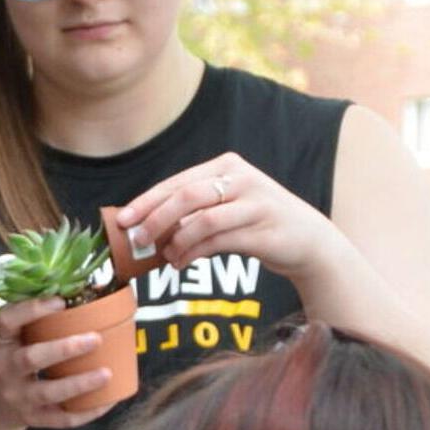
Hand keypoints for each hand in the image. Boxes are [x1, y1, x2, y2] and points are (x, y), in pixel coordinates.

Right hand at [0, 295, 124, 429]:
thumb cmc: (8, 359)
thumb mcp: (9, 338)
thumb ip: (35, 319)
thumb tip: (90, 289)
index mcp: (0, 343)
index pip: (8, 321)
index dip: (32, 310)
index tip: (60, 301)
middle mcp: (5, 370)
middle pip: (31, 359)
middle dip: (64, 349)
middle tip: (96, 338)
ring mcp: (18, 397)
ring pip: (48, 392)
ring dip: (79, 384)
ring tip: (107, 373)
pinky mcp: (31, 418)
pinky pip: (60, 419)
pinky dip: (86, 413)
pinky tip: (109, 401)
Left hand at [114, 152, 345, 284]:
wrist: (306, 239)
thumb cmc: (254, 222)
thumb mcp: (223, 207)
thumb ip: (191, 212)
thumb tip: (144, 229)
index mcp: (227, 166)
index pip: (178, 182)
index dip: (147, 201)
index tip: (123, 220)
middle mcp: (242, 179)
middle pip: (187, 197)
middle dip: (156, 220)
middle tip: (137, 241)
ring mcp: (255, 203)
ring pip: (203, 220)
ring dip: (177, 242)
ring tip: (166, 257)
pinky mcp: (263, 230)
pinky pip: (218, 242)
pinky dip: (193, 254)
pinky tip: (181, 263)